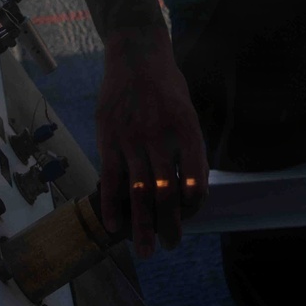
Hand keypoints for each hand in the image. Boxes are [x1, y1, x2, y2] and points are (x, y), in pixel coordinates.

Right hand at [95, 25, 208, 258]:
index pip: (196, 180)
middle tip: (171, 246)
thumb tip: (189, 190)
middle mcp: (160, 136)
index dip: (195, 205)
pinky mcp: (108, 137)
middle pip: (167, 193)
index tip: (190, 217)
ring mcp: (132, 138)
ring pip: (138, 192)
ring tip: (145, 250)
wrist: (136, 54)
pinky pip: (109, 179)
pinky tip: (114, 227)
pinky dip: (111, 206)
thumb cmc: (167, 87)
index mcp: (187, 130)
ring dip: (141, 226)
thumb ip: (188, 148)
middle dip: (170, 226)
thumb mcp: (187, 111)